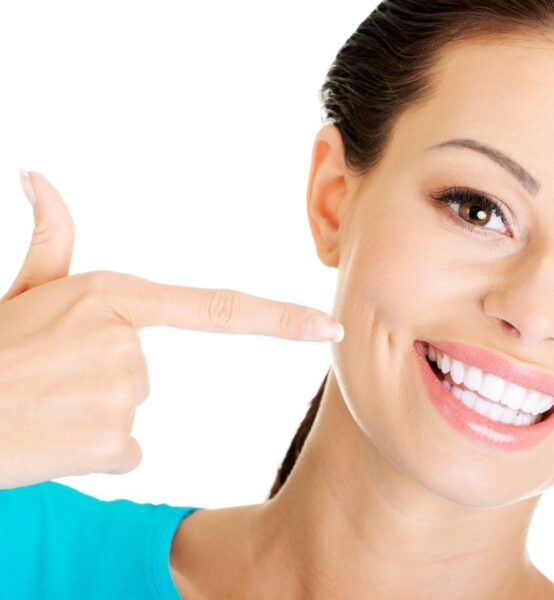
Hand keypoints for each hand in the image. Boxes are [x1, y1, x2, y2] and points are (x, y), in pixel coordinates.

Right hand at [0, 170, 342, 489]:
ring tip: (42, 405)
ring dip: (92, 417)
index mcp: (114, 298)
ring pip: (131, 412)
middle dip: (104, 383)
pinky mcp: (113, 439)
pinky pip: (124, 452)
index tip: (330, 326)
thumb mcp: (19, 291)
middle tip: (47, 380)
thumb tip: (36, 174)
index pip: (218, 308)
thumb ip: (49, 239)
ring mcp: (123, 391)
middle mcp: (128, 341)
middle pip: (146, 374)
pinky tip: (51, 437)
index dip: (280, 318)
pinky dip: (92, 452)